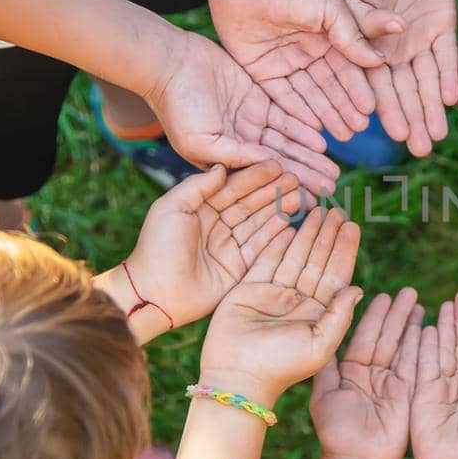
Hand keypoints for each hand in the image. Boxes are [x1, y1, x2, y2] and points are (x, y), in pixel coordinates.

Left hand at [118, 162, 304, 329]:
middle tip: (297, 179)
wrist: (155, 293)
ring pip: (260, 224)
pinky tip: (294, 222)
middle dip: (273, 192)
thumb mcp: (171, 208)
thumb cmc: (157, 248)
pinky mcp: (240, 269)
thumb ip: (197, 186)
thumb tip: (222, 168)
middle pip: (251, 205)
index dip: (254, 177)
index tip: (276, 165)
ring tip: (302, 196)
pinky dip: (278, 235)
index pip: (232, 189)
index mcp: (200, 209)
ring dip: (280, 210)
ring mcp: (230, 248)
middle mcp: (218, 227)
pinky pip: (263, 248)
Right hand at [145, 33, 341, 195]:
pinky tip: (322, 142)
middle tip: (331, 190)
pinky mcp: (258, 97)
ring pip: (286, 141)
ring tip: (332, 172)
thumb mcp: (201, 140)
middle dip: (305, 176)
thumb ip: (234, 156)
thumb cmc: (177, 105)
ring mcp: (250, 120)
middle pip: (279, 162)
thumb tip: (267, 167)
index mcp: (224, 159)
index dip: (284, 191)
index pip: (260, 179)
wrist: (171, 62)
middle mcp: (240, 142)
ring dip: (310, 156)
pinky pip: (286, 116)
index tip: (310, 205)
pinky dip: (303, 129)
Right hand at [200, 208, 363, 401]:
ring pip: (294, 256)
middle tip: (337, 209)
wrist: (238, 376)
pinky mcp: (249, 289)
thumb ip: (340, 316)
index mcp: (318, 314)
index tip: (352, 226)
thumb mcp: (320, 345)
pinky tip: (289, 223)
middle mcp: (298, 301)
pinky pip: (266, 259)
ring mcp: (274, 294)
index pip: (336, 275)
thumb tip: (358, 289)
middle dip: (327, 235)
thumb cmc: (282, 367)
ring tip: (317, 209)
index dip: (344, 250)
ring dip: (306, 233)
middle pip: (317, 260)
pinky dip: (277, 242)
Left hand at [206, 0, 383, 140]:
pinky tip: (313, 128)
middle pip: (328, 86)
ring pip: (308, 95)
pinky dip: (297, 113)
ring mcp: (284, 63)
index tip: (370, 110)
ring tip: (341, 135)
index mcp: (327, 36)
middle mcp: (307, 52)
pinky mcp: (260, 71)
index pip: (346, 68)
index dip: (358, 90)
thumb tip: (379, 60)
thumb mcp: (331, 9)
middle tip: (358, 130)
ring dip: (324, 115)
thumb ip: (353, 36)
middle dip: (344, 108)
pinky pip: (281, 97)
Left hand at [310, 287, 422, 458]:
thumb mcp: (324, 394)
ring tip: (421, 303)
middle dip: (398, 314)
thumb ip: (326, 365)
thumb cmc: (336, 432)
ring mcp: (392, 383)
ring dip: (412, 325)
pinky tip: (429, 328)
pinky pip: (416, 365)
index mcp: (351, 372)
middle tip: (409, 291)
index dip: (374, 316)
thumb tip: (320, 336)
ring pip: (403, 347)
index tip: (383, 295)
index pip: (365, 337)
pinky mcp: (408, 394)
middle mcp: (373, 374)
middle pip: (387, 337)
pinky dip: (422, 346)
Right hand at [337, 0, 457, 155]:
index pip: (377, 87)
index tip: (393, 133)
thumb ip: (363, 26)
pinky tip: (456, 99)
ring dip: (433, 107)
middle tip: (421, 147)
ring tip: (438, 134)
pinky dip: (453, 77)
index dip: (386, 109)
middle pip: (405, 92)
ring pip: (428, 82)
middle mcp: (396, 55)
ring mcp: (420, 44)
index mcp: (369, 51)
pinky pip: (449, 58)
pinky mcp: (443, 29)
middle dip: (413, 119)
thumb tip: (382, 52)